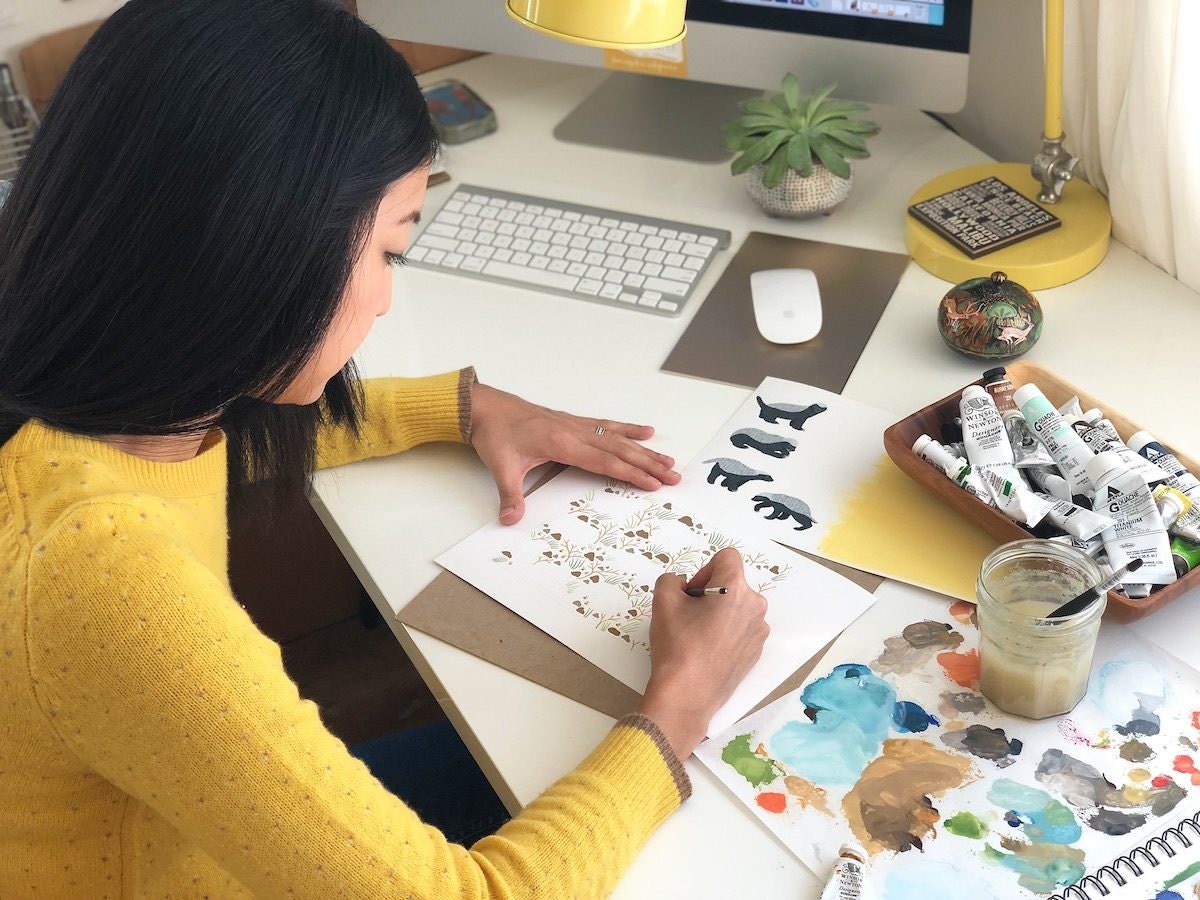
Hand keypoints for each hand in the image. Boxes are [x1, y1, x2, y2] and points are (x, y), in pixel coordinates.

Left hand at [469, 382, 679, 523]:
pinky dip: (628, 430)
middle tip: (673, 476)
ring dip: (644, 450)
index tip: (653, 483)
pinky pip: (607, 426)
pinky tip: (645, 432)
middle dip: (648, 464)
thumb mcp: (500, 467)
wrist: (486, 407)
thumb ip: (509, 495)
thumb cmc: (495, 434)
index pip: (604, 462)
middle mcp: (574, 431)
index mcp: (561, 443)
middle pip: (619, 450)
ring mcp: (576, 425)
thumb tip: (510, 519)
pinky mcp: (573, 422)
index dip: (630, 473)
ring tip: (668, 459)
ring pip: (618, 438)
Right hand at [636, 548, 769, 758]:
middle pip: (733, 583)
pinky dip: (727, 632)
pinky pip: (742, 629)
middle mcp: (755, 606)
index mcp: (736, 588)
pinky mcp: (757, 651)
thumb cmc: (676, 646)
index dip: (705, 569)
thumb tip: (683, 586)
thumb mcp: (662, 601)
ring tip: (698, 635)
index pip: (727, 557)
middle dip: (711, 592)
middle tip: (689, 615)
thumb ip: (671, 580)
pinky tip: (708, 650)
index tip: (692, 593)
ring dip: (720, 612)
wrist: (687, 695)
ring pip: (738, 607)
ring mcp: (759, 631)